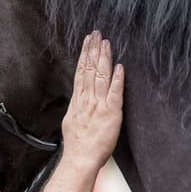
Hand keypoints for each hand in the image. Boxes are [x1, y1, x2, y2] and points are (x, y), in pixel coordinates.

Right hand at [61, 30, 124, 169]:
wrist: (80, 158)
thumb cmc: (77, 144)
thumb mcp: (71, 120)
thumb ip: (77, 106)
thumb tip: (78, 97)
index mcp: (78, 100)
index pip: (81, 71)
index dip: (85, 54)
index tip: (87, 41)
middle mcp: (88, 99)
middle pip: (90, 69)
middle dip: (93, 49)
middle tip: (97, 33)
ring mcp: (99, 105)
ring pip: (101, 76)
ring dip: (104, 58)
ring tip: (106, 43)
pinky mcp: (111, 113)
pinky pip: (115, 92)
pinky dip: (117, 79)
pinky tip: (119, 66)